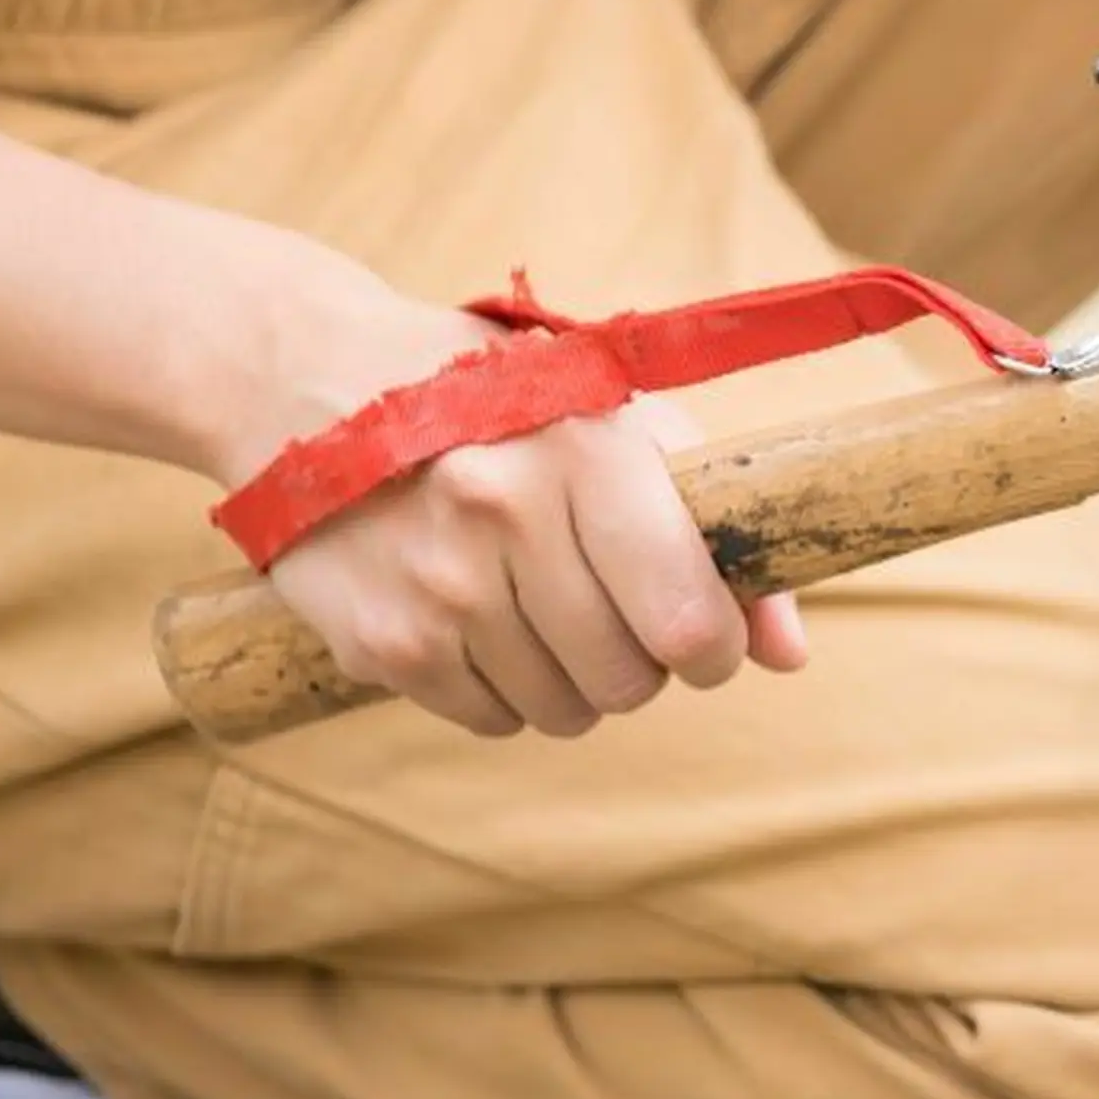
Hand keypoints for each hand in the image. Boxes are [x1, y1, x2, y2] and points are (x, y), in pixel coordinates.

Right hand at [220, 289, 810, 736]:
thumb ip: (719, 532)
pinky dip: (500, 690)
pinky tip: (476, 617)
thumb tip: (788, 656)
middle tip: (608, 607)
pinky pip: (490, 719)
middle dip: (639, 661)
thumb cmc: (501, 403)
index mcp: (586, 454)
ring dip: (570, 680)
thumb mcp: (618, 423)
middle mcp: (507, 517)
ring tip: (536, 603)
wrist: (310, 379)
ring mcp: (438, 585)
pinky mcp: (381, 641)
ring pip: (565, 713)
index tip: (701, 636)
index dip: (713, 648)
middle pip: (630, 680)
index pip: (688, 619)